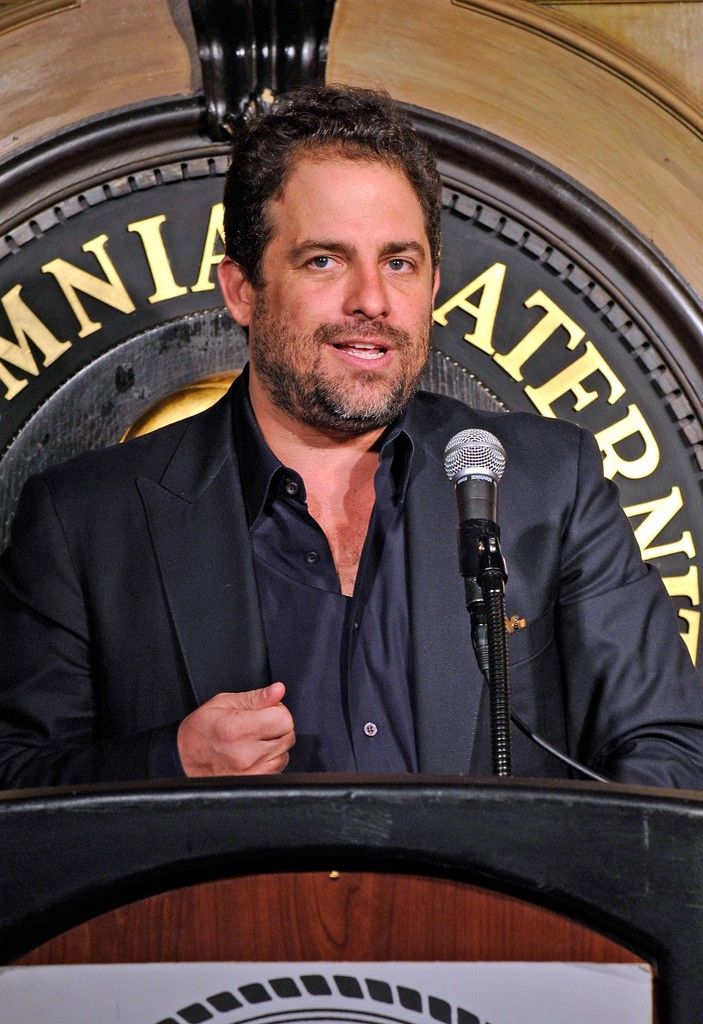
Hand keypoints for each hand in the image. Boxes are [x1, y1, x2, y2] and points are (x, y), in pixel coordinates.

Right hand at [177, 682, 294, 775]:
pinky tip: (254, 753)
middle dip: (277, 727)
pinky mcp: (253, 783)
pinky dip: (270, 760)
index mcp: (237, 729)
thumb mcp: (225, 702)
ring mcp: (250, 773)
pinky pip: (277, 768)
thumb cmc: (201, 728)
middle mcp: (245, 754)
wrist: (184, 757)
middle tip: (258, 725)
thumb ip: (257, 697)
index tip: (267, 711)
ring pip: (285, 753)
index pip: (284, 719)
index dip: (277, 711)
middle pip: (287, 736)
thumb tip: (279, 690)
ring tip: (253, 740)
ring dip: (275, 745)